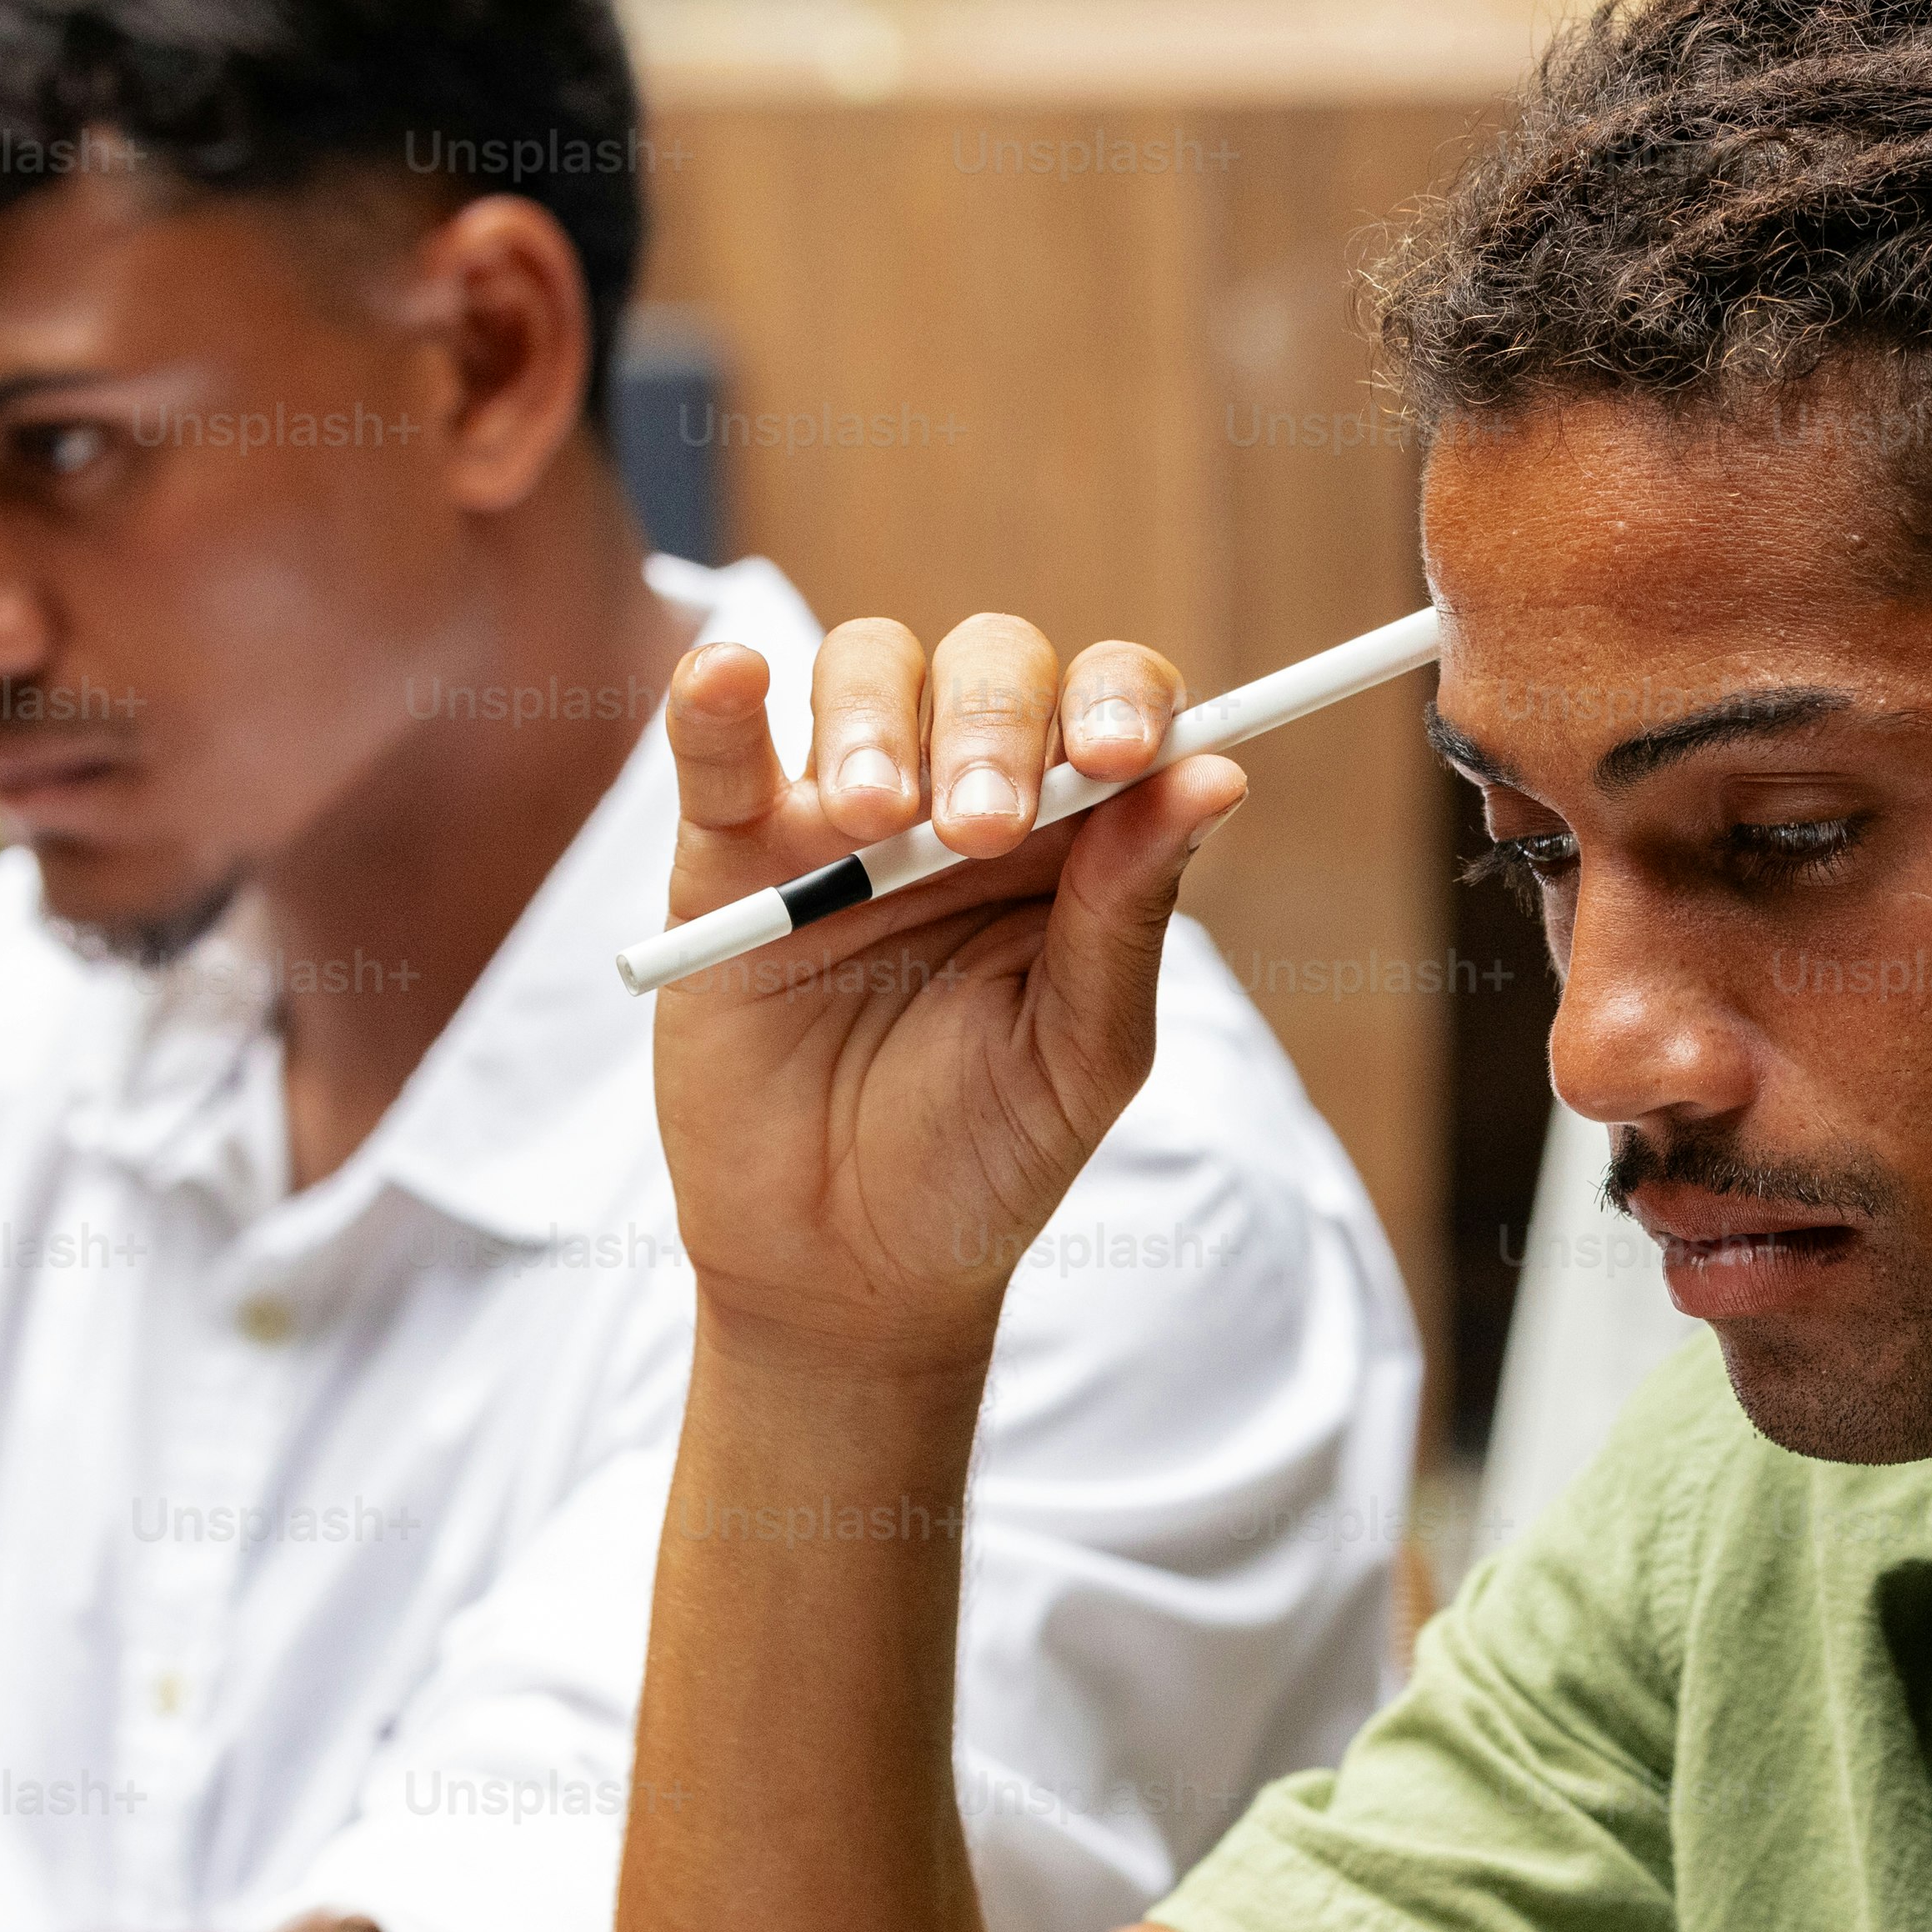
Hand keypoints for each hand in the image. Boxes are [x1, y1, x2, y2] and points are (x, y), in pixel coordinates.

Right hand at [651, 619, 1240, 1374]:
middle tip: (982, 831)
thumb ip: (1131, 914)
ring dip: (876, 721)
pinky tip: (733, 678)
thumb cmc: (986, 1154)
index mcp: (1075, 836)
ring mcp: (840, 815)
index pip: (1111, 707)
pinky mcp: (729, 853)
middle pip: (990, 666)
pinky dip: (716, 698)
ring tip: (877, 824)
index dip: (1120, 700)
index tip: (1120, 757)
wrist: (848, 1266)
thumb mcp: (1082, 1052)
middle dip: (994, 725)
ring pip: (864, 671)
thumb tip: (1217, 772)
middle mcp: (963, 794)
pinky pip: (715, 745)